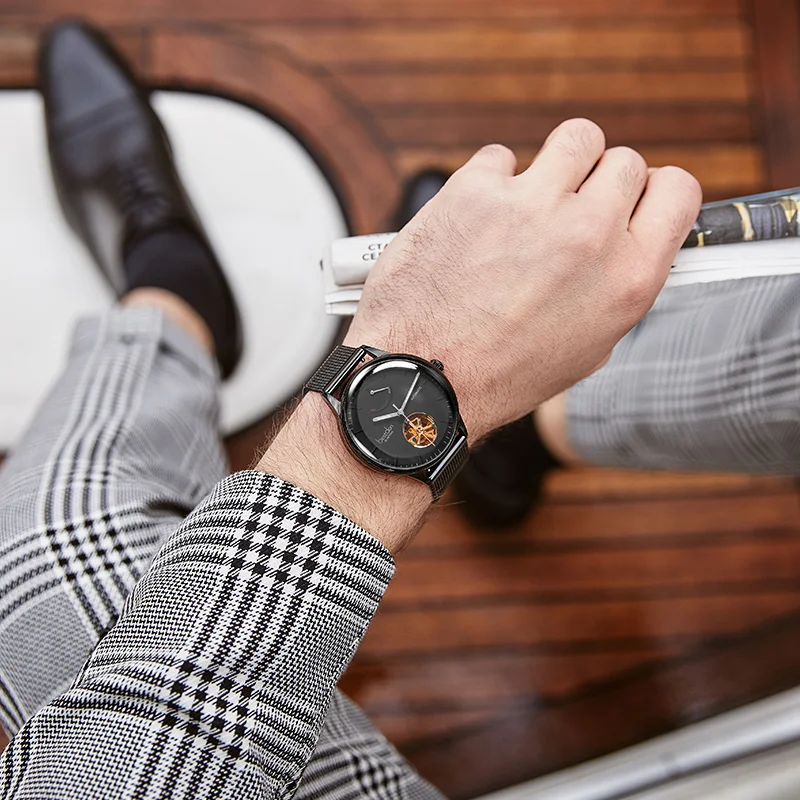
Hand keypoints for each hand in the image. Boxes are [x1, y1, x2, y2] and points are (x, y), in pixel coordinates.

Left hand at [345, 119, 701, 440]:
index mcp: (627, 277)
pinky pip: (502, 157)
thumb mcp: (588, 346)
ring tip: (531, 202)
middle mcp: (588, 233)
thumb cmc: (499, 373)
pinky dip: (493, 182)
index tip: (631, 199)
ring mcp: (532, 204)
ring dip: (559, 164)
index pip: (678, 189)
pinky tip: (478, 220)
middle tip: (568, 214)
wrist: (422, 378)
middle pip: (624, 161)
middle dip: (599, 184)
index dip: (653, 191)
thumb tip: (628, 239)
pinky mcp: (476, 188)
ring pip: (577, 137)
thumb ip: (618, 282)